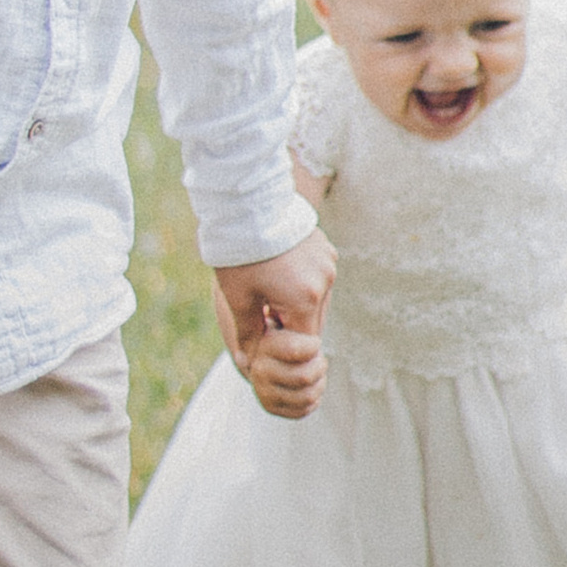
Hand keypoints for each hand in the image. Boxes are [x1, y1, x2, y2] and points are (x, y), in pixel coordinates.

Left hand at [211, 225, 334, 379]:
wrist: (247, 202)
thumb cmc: (238, 254)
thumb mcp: (238, 298)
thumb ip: (248, 334)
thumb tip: (248, 364)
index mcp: (305, 299)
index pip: (304, 343)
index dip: (283, 346)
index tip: (262, 338)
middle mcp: (325, 282)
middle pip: (312, 322)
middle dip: (289, 325)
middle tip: (261, 315)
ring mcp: (328, 263)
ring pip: (316, 300)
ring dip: (296, 305)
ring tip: (268, 290)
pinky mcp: (326, 248)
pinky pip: (318, 279)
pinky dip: (301, 284)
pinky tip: (278, 273)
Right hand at [244, 321, 325, 419]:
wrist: (268, 354)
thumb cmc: (289, 335)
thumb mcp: (294, 323)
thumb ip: (300, 324)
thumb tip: (303, 334)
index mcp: (265, 344)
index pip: (295, 351)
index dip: (313, 347)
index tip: (314, 342)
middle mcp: (259, 369)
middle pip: (304, 377)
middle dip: (319, 367)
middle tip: (319, 359)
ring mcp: (262, 390)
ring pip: (308, 396)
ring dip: (319, 383)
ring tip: (316, 372)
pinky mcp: (269, 407)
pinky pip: (304, 410)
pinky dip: (314, 399)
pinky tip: (309, 386)